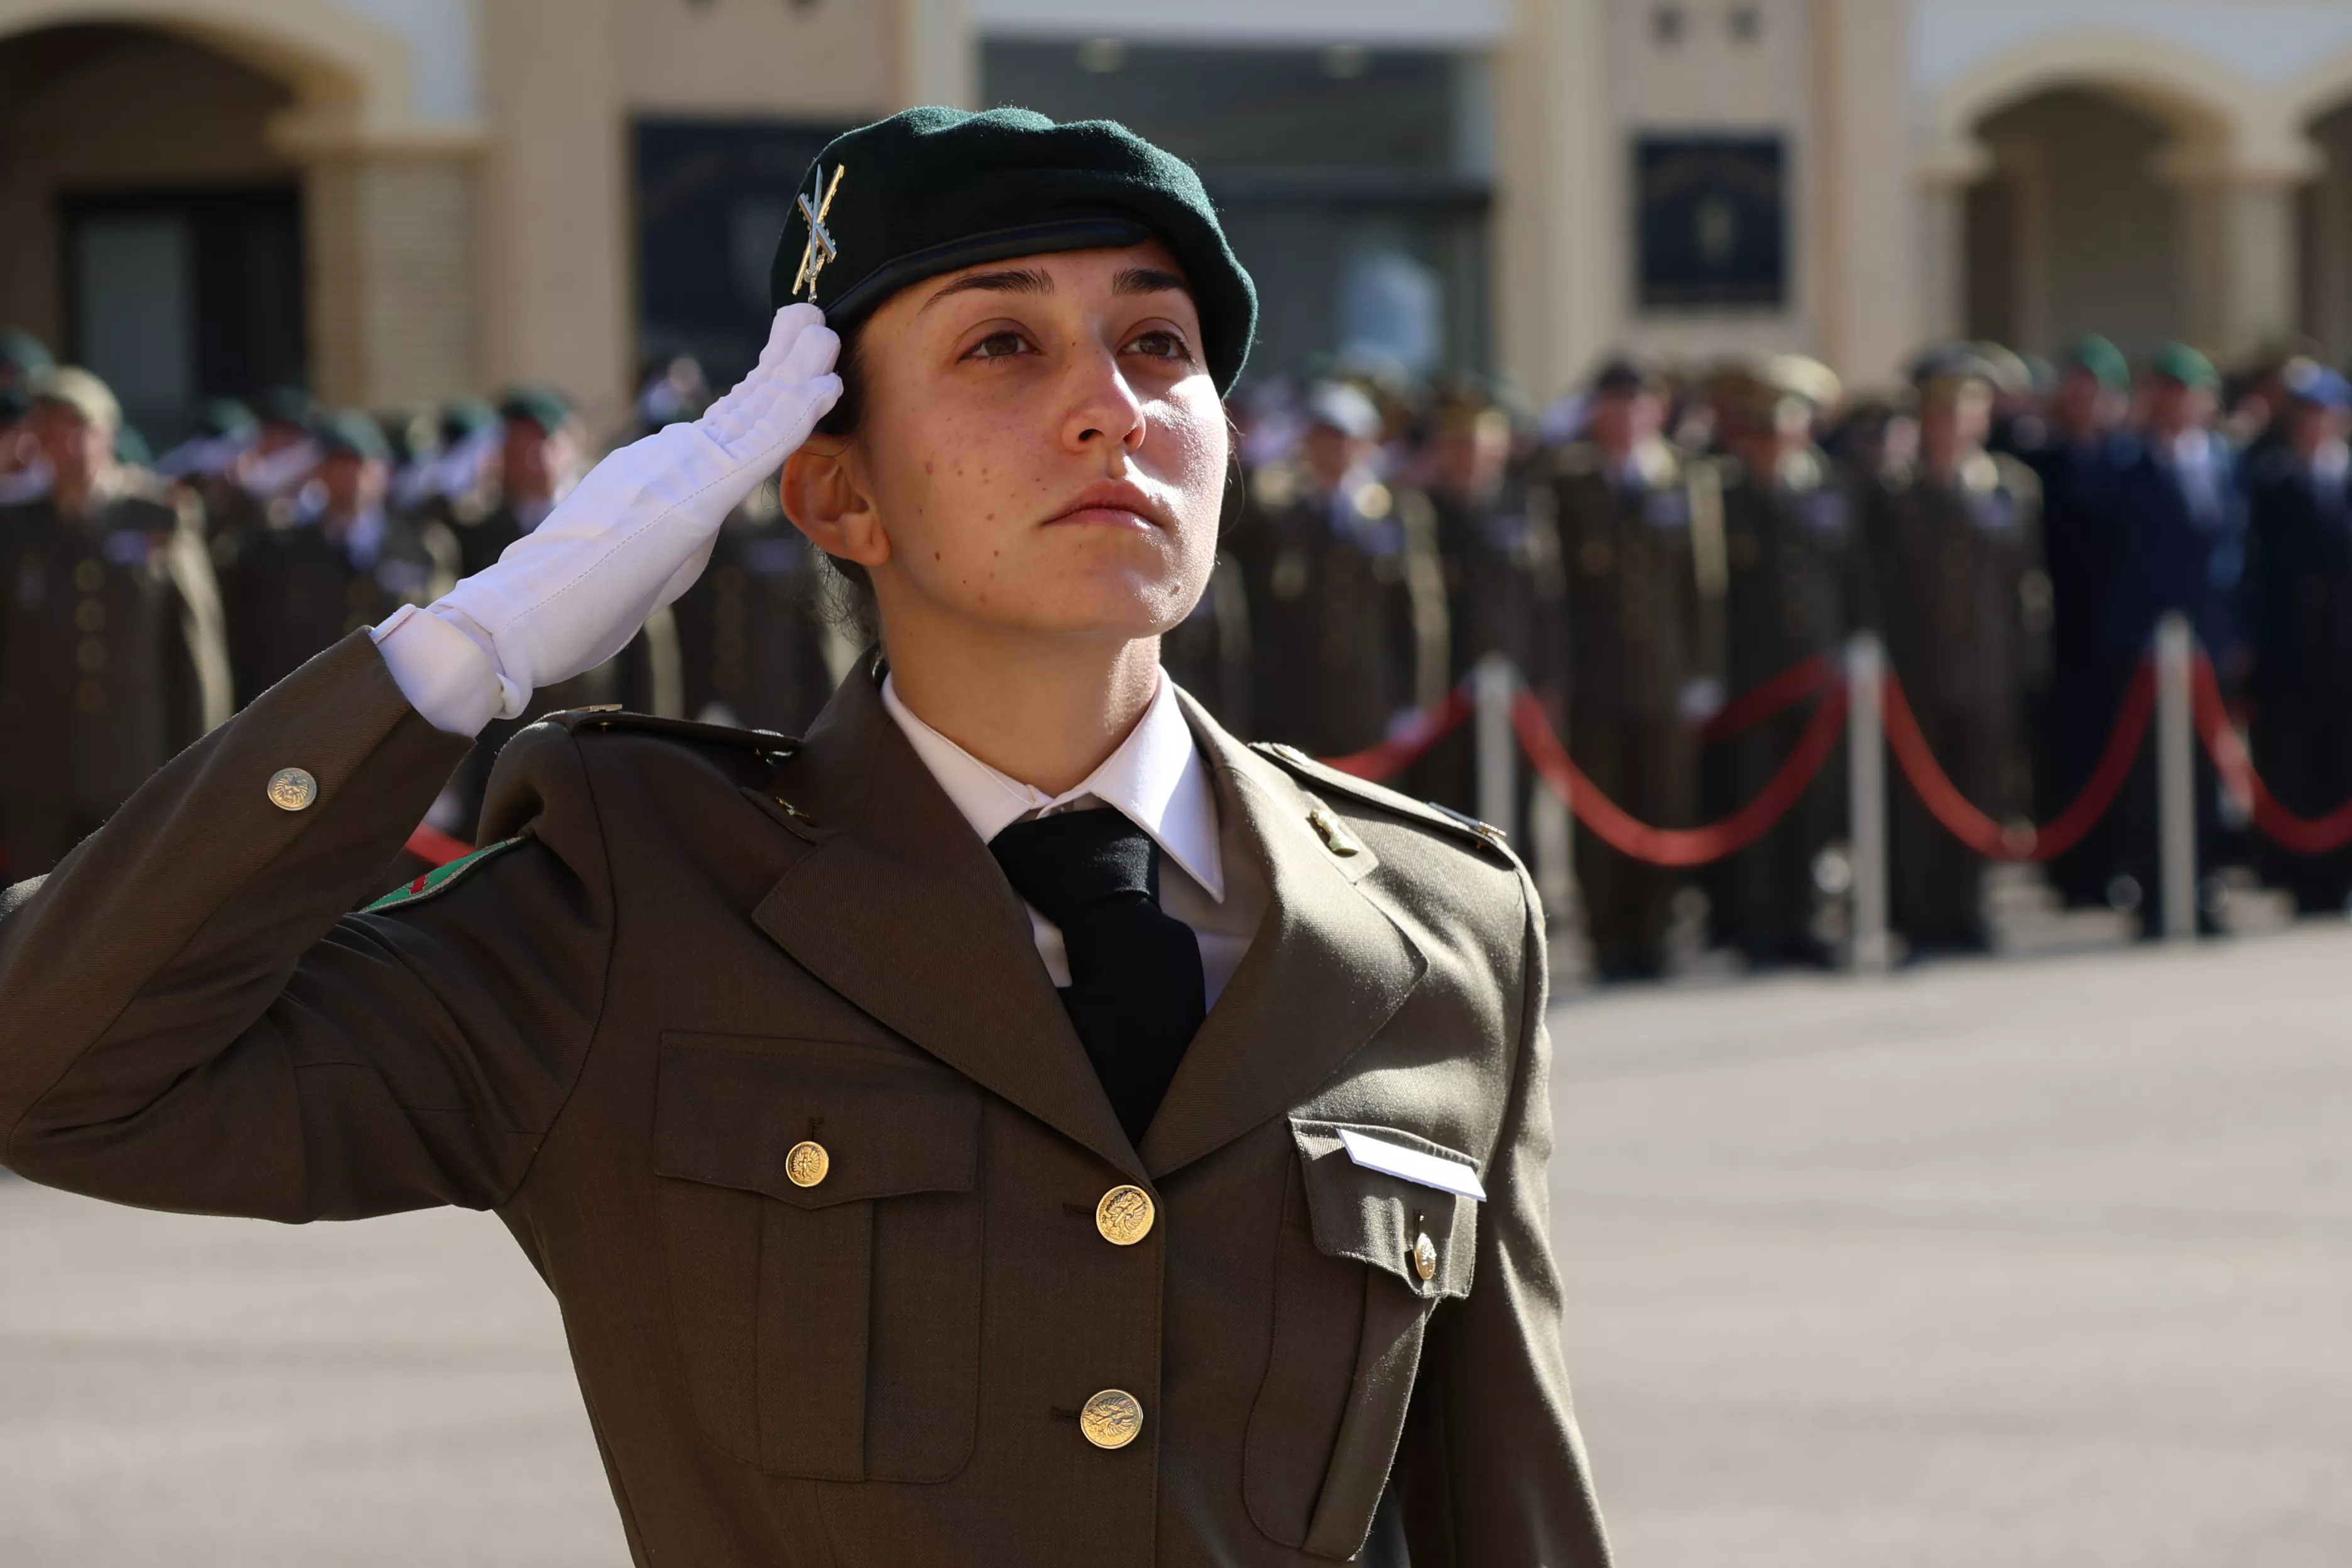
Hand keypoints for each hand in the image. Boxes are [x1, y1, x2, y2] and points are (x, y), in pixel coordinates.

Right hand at [425, 305, 839, 720]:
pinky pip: (759, 449)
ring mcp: (681, 472)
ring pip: (755, 412)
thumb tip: (692, 518)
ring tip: (826, 331)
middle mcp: (674, 460)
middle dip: (785, 362)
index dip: (765, 387)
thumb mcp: (637, 556)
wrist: (526, 610)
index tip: (795, 358)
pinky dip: (796, 415)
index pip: (724, 423)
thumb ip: (672, 529)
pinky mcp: (696, 499)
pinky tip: (824, 389)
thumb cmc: (571, 599)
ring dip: (797, 370)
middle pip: (743, 404)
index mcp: (661, 471)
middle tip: (814, 318)